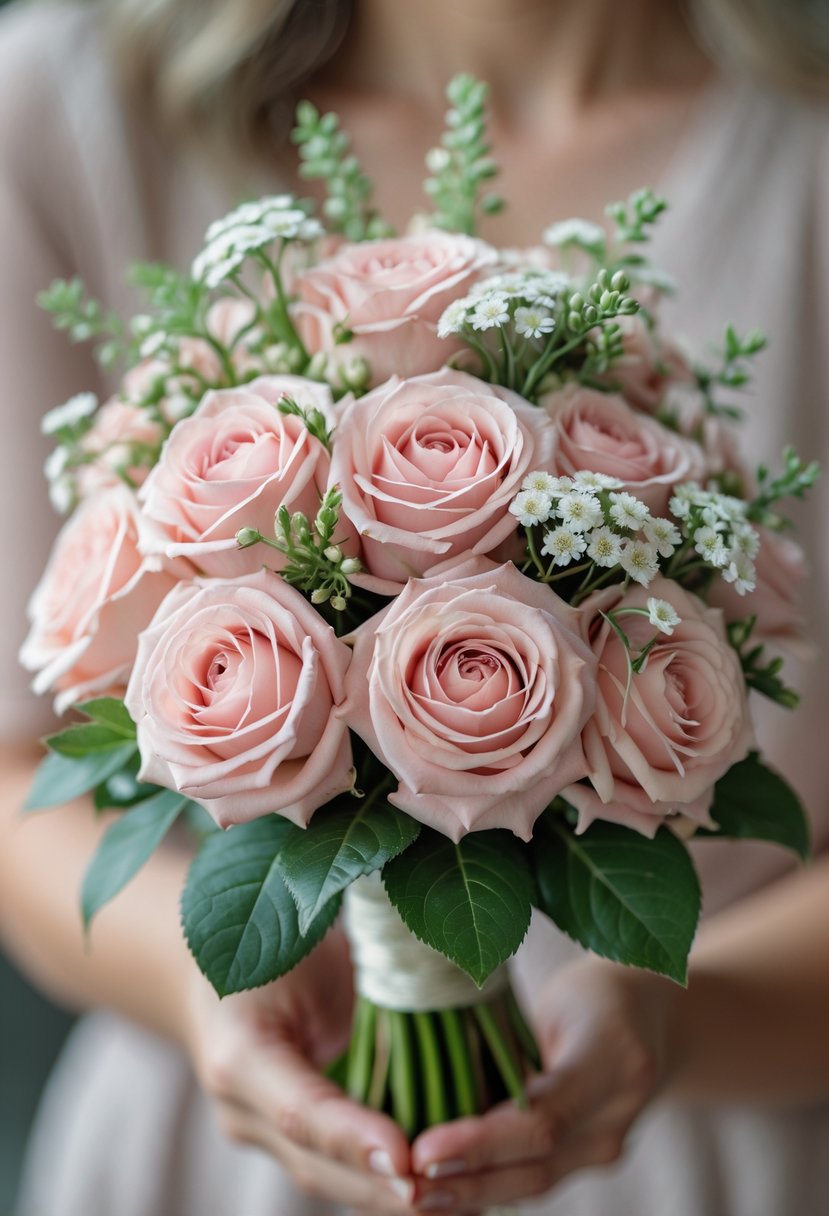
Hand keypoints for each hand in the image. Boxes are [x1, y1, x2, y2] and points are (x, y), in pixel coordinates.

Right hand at [184, 926, 419, 1212]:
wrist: (220, 968)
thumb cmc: (273, 940)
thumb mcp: (302, 946)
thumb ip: (348, 980)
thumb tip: (425, 994)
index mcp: (238, 1053)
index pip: (300, 1110)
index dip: (351, 1138)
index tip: (405, 1159)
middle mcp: (241, 1107)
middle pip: (314, 1164)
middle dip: (379, 1187)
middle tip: (442, 1193)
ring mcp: (259, 1132)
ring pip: (326, 1180)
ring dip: (385, 1198)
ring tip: (451, 1201)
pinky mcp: (285, 1142)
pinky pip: (336, 1172)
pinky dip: (380, 1186)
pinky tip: (433, 1193)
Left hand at [408, 959, 670, 1212]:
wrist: (654, 1017)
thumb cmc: (592, 991)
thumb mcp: (555, 997)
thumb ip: (509, 1036)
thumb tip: (428, 1067)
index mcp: (614, 1057)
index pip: (541, 1116)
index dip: (480, 1141)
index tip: (423, 1150)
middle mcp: (619, 1112)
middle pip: (538, 1163)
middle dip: (468, 1181)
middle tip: (407, 1185)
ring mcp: (611, 1143)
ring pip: (536, 1183)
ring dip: (474, 1195)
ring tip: (416, 1197)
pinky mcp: (593, 1158)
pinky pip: (536, 1178)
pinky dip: (489, 1187)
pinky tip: (446, 1193)